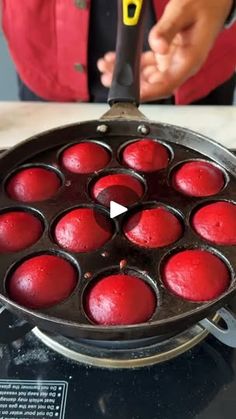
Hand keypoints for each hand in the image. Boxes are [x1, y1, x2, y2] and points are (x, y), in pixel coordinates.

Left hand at [98, 0, 232, 101]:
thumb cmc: (206, 3)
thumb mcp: (183, 11)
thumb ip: (167, 29)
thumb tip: (157, 46)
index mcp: (189, 61)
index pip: (166, 86)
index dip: (146, 92)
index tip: (128, 92)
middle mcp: (180, 65)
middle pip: (152, 84)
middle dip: (129, 82)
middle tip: (109, 76)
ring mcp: (172, 61)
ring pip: (146, 75)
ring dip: (126, 72)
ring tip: (107, 67)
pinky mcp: (166, 54)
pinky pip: (146, 63)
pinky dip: (131, 61)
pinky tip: (117, 57)